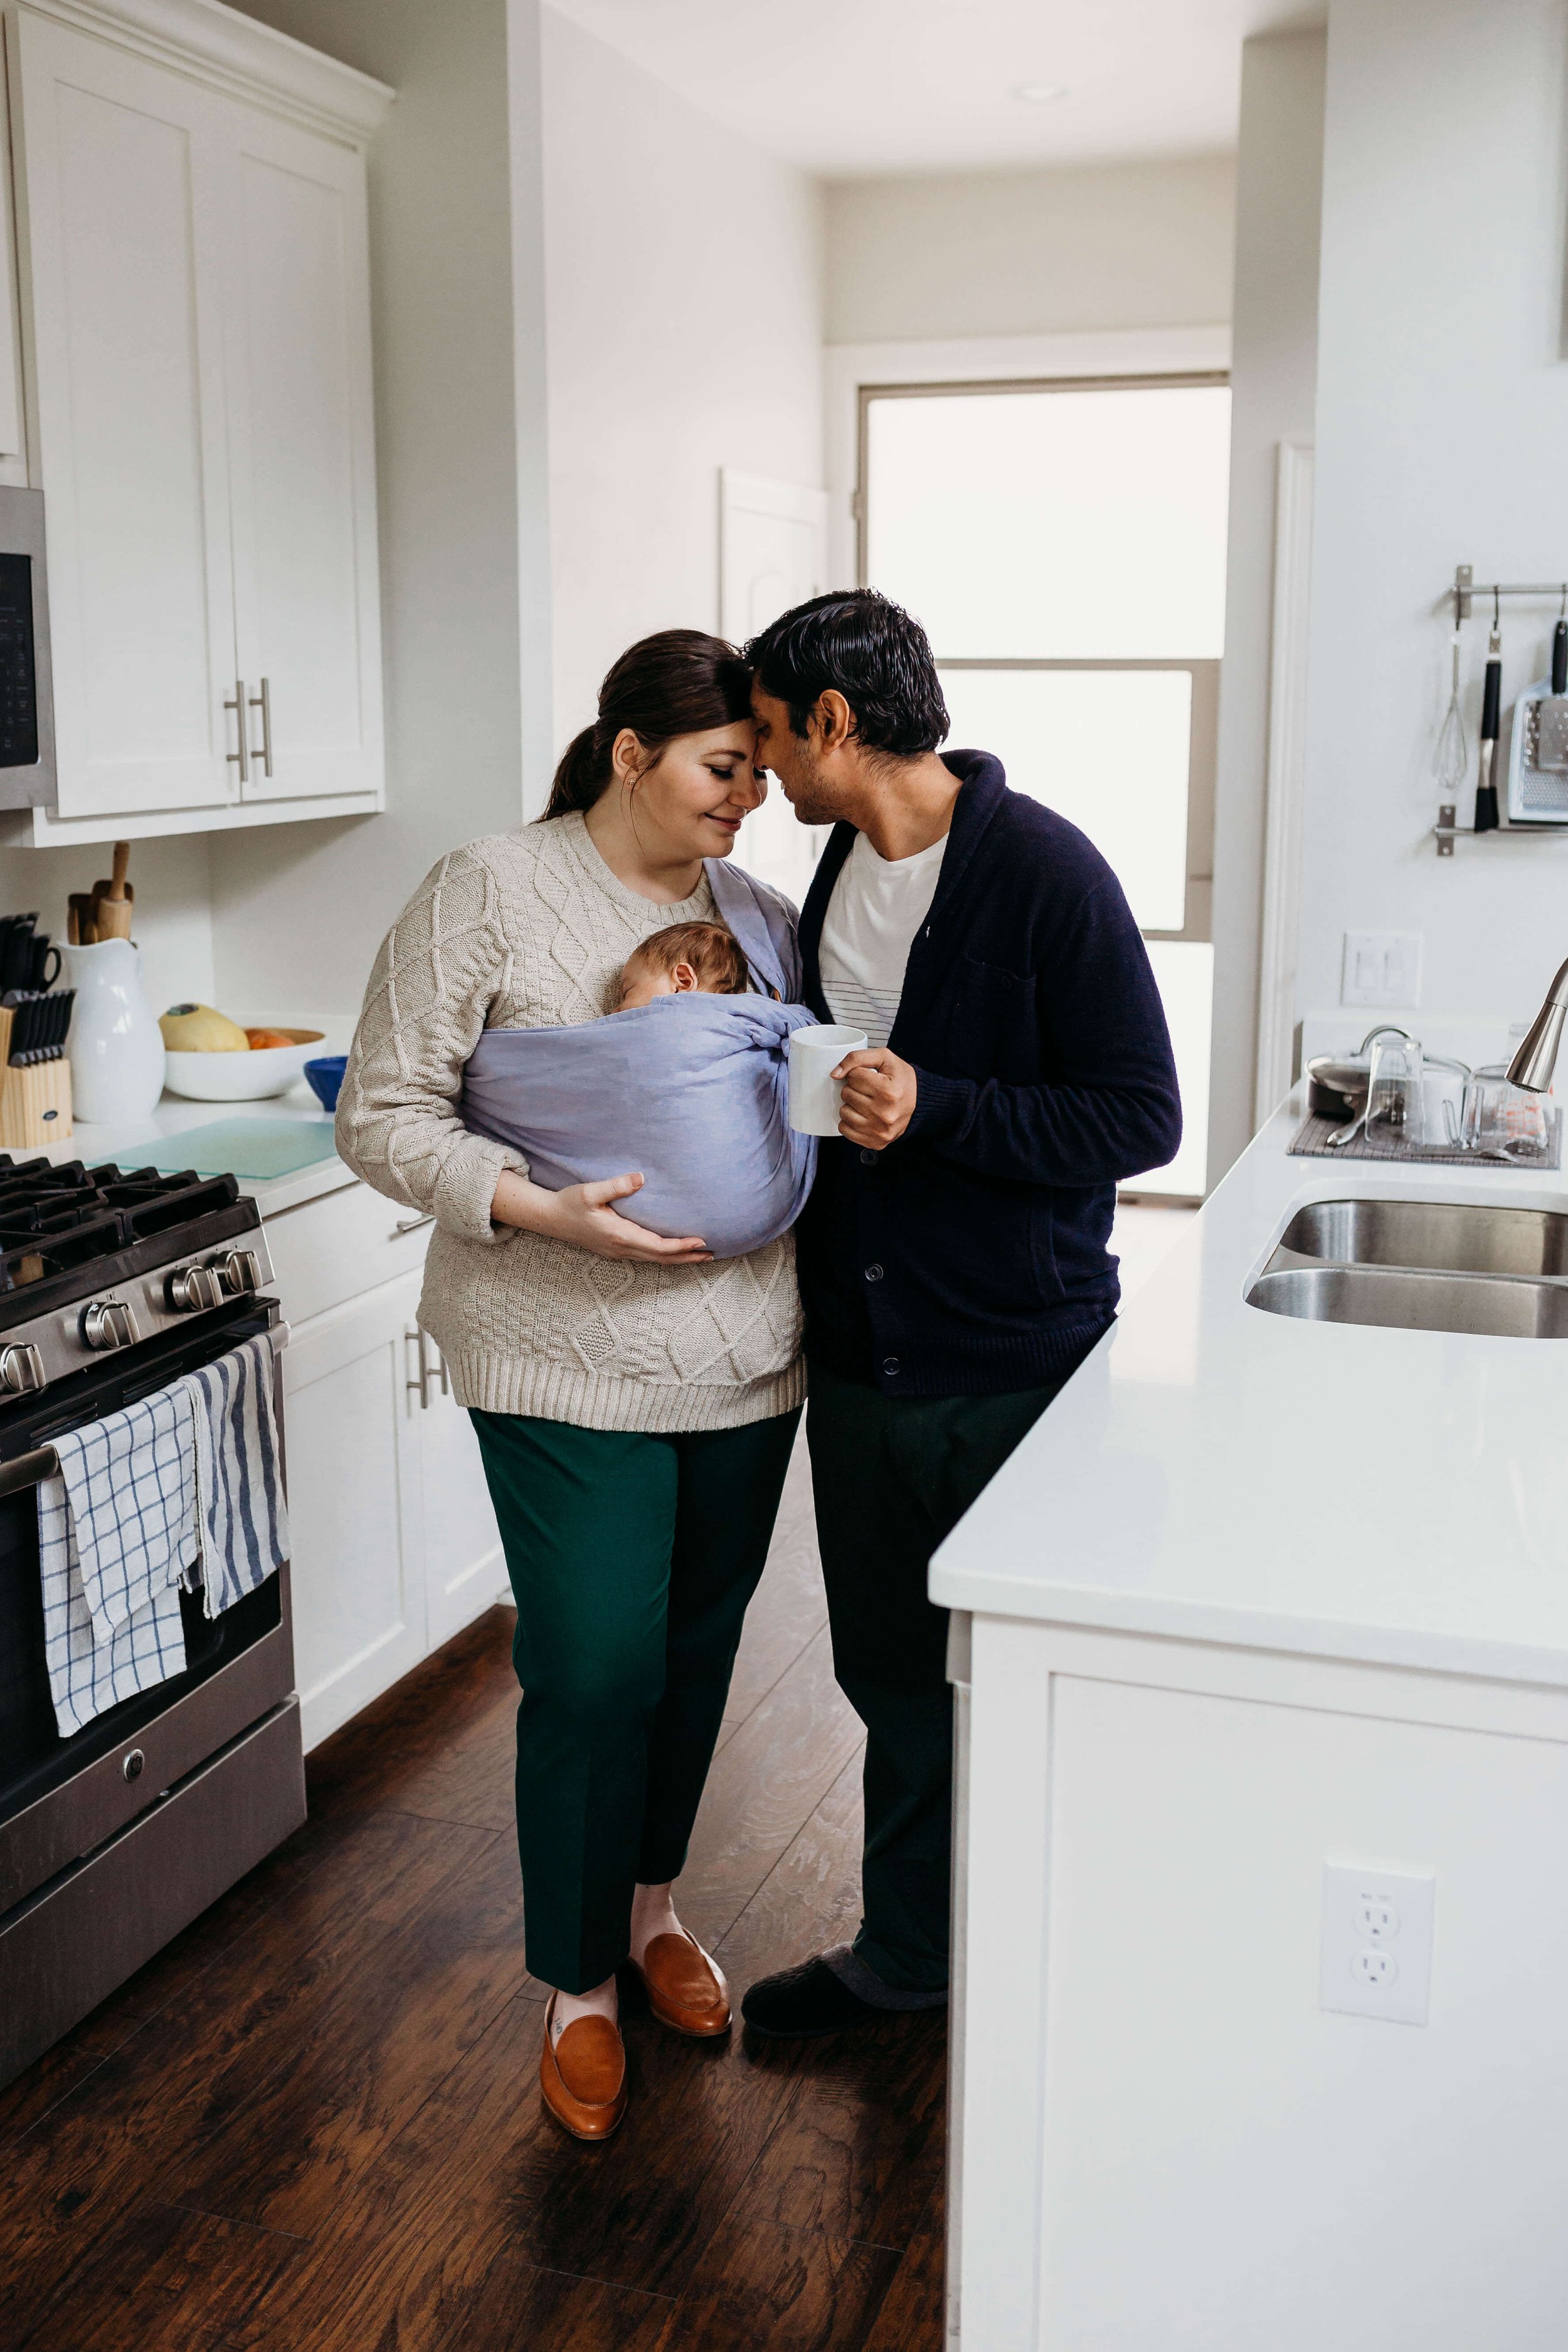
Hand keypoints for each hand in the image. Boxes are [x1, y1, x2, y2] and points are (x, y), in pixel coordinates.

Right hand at [493, 1168, 711, 1263]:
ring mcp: (617, 1252)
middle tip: (712, 1254)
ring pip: (655, 1260)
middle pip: (662, 1259)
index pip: (658, 1246)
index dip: (681, 1246)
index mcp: (619, 1235)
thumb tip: (641, 1178)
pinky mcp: (615, 1250)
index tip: (701, 1241)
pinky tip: (673, 1252)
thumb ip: (616, 1185)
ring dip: (678, 1259)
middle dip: (688, 1257)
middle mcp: (621, 1249)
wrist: (549, 1218)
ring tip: (699, 1255)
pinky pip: (646, 1257)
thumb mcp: (590, 1191)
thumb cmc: (569, 1203)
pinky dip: (664, 1257)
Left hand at [835, 1047, 917, 1150]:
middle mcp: (884, 1113)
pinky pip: (845, 1130)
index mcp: (888, 1091)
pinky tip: (863, 1115)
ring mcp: (879, 1130)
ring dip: (851, 1105)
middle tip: (869, 1090)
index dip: (858, 1074)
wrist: (920, 1103)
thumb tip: (835, 1073)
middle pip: (847, 1094)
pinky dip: (850, 1121)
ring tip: (866, 1102)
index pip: (853, 1076)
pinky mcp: (875, 1142)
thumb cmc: (902, 1081)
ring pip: (844, 1112)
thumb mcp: (885, 1058)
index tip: (870, 1078)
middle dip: (854, 1089)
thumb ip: (857, 1058)